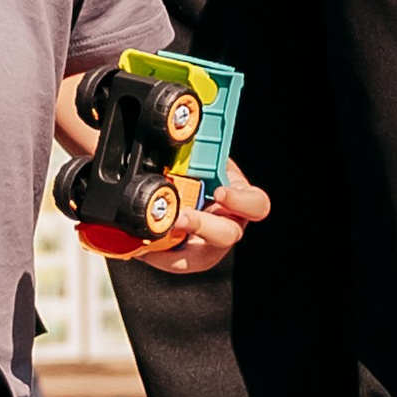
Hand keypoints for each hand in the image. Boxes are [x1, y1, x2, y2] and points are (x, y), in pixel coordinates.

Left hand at [140, 160, 268, 275]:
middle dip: (201, 226)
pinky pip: (171, 261)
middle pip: (227, 235)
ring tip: (151, 237)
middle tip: (179, 217)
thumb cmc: (199, 173)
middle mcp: (227, 226)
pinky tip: (141, 244)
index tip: (220, 192)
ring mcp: (207, 247)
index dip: (241, 200)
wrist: (181, 190)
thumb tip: (180, 135)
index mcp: (240, 200)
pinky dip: (154, 253)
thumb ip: (197, 153)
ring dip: (173, 247)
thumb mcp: (202, 158)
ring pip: (197, 256)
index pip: (255, 204)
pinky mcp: (185, 259)